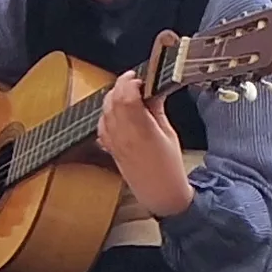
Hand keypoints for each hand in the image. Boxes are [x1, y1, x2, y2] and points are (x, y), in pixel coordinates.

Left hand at [103, 71, 195, 219]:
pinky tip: (117, 113)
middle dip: (120, 86)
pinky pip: (101, 126)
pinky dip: (107, 115)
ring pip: (104, 112)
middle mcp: (124, 136)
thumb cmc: (169, 168)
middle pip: (113, 101)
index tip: (138, 78)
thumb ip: (157, 109)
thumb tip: (153, 90)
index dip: (130, 82)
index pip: (127, 97)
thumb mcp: (169, 133)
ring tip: (126, 95)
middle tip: (132, 81)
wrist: (161, 194)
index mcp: (143, 131)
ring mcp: (114, 143)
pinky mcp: (110, 149)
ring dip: (113, 98)